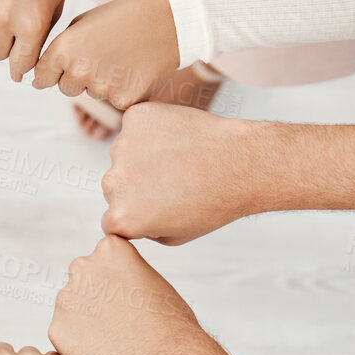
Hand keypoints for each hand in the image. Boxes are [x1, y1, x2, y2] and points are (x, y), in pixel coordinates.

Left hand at [32, 0, 178, 107]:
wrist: (168, 22)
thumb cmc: (124, 17)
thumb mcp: (83, 23)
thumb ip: (60, 49)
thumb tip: (39, 78)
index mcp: (64, 49)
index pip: (42, 76)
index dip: (52, 72)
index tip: (62, 67)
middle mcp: (80, 71)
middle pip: (66, 88)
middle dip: (78, 77)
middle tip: (102, 56)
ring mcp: (102, 89)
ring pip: (91, 94)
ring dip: (101, 83)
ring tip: (122, 58)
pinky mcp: (124, 102)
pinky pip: (114, 103)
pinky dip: (123, 91)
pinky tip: (135, 70)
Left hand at [48, 236, 218, 354]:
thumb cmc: (171, 324)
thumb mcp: (153, 280)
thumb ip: (126, 274)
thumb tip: (115, 285)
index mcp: (109, 249)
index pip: (104, 258)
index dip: (117, 281)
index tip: (130, 297)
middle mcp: (82, 267)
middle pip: (84, 281)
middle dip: (97, 299)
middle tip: (121, 321)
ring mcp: (66, 299)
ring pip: (73, 309)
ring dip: (87, 322)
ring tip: (116, 341)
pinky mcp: (57, 330)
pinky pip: (66, 337)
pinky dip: (80, 346)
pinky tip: (105, 354)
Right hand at [102, 104, 264, 242]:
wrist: (241, 164)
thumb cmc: (213, 203)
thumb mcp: (174, 237)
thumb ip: (141, 229)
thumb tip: (125, 214)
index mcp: (121, 218)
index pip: (113, 219)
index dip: (138, 214)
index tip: (161, 207)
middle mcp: (113, 182)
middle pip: (116, 184)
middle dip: (137, 184)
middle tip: (173, 181)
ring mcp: (122, 146)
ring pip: (126, 153)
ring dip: (144, 154)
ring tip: (179, 159)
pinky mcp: (136, 118)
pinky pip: (138, 125)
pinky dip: (152, 129)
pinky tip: (178, 138)